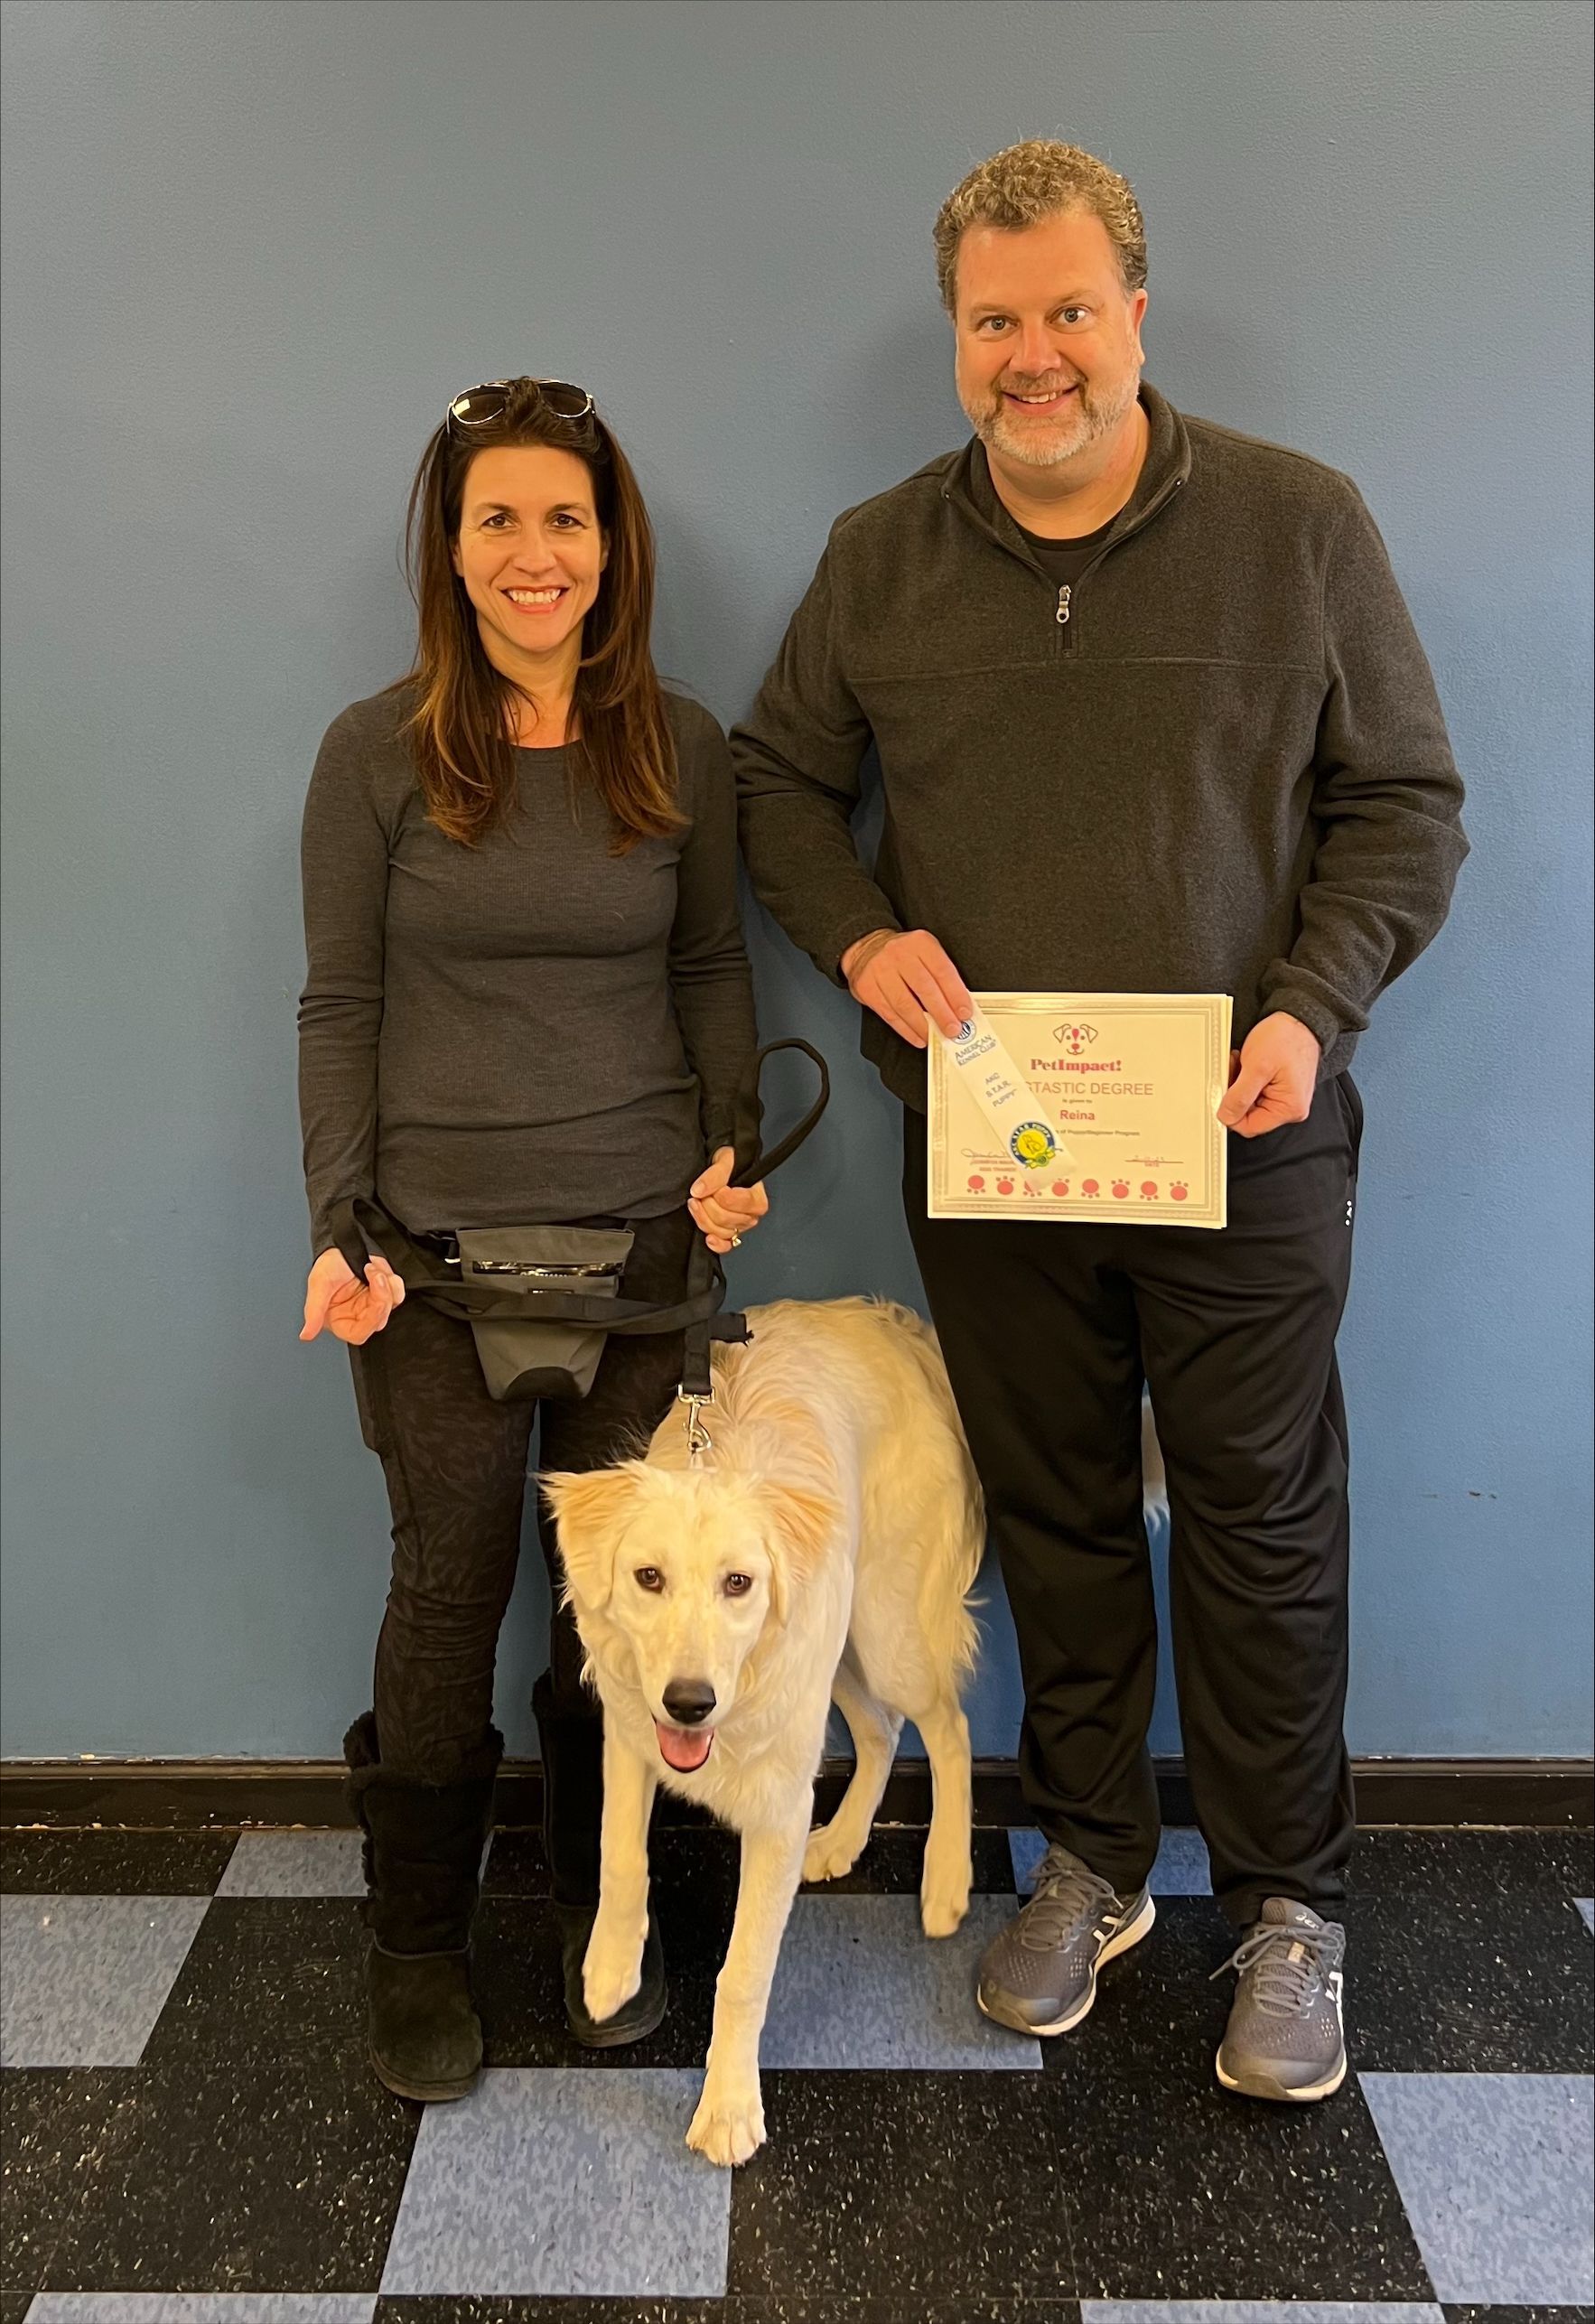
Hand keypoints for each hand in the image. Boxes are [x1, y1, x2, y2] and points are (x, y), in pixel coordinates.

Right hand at [300, 1247, 405, 1343]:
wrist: (344, 1241)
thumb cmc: (329, 1263)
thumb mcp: (319, 1284)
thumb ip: (314, 1312)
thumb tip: (306, 1335)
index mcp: (339, 1319)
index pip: (358, 1334)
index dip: (369, 1322)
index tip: (373, 1303)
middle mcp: (357, 1315)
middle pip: (379, 1320)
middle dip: (380, 1296)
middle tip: (373, 1274)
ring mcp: (373, 1305)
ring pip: (391, 1306)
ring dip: (386, 1285)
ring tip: (370, 1268)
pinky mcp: (386, 1294)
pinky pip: (398, 1294)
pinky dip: (392, 1281)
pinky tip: (377, 1270)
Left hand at [689, 1147, 768, 1255]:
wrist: (724, 1171)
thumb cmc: (729, 1165)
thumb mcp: (724, 1159)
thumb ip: (715, 1174)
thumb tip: (699, 1190)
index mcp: (757, 1198)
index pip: (742, 1202)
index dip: (722, 1195)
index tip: (714, 1186)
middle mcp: (751, 1215)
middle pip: (726, 1218)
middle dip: (708, 1205)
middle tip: (700, 1193)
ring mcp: (739, 1227)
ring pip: (720, 1231)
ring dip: (702, 1218)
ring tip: (695, 1203)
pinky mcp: (729, 1235)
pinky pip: (725, 1246)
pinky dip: (716, 1244)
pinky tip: (709, 1238)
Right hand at [841, 927, 972, 1048]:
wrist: (867, 947)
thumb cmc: (903, 954)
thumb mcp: (925, 952)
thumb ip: (941, 975)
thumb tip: (958, 1007)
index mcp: (920, 943)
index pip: (942, 971)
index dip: (956, 995)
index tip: (965, 1013)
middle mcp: (898, 954)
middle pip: (924, 988)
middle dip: (941, 1013)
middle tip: (953, 1030)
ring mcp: (880, 971)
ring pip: (905, 1004)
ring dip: (923, 1025)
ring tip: (935, 1036)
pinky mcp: (867, 988)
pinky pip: (889, 1014)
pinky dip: (906, 1029)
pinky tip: (918, 1037)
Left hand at [1216, 1012, 1321, 1138]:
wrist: (1298, 1018)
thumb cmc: (1285, 1038)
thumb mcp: (1256, 1068)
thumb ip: (1240, 1097)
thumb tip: (1225, 1117)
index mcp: (1288, 1108)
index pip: (1250, 1126)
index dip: (1231, 1112)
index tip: (1221, 1093)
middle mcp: (1290, 1108)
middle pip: (1249, 1114)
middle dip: (1235, 1093)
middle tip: (1232, 1069)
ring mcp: (1285, 1097)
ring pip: (1250, 1101)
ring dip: (1239, 1083)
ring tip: (1240, 1062)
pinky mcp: (1280, 1087)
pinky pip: (1256, 1091)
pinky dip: (1246, 1078)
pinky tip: (1246, 1063)